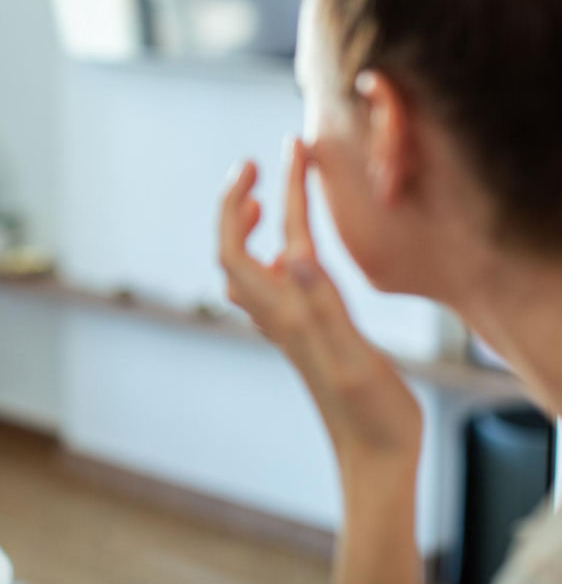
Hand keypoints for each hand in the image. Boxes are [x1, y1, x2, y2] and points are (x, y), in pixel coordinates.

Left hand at [218, 139, 421, 470]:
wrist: (374, 458)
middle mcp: (278, 314)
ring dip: (244, 227)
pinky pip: (268, 287)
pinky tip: (285, 255)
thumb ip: (322, 305)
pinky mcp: (301, 336)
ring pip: (245, 268)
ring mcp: (286, 326)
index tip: (291, 148)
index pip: (268, 237)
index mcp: (288, 310)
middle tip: (251, 167)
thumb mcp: (350, 355)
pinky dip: (267, 255)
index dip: (277, 188)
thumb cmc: (370, 414)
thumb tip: (293, 255)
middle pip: (232, 250)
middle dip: (234, 204)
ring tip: (258, 198)